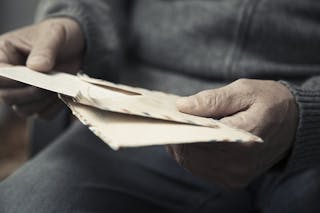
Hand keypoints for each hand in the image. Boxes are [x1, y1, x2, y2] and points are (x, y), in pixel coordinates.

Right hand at [0, 17, 84, 116]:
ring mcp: (24, 91)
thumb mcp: (55, 34)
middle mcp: (11, 76)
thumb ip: (45, 49)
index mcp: (4, 54)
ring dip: (43, 102)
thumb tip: (35, 67)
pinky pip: (43, 114)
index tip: (32, 80)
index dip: (11, 81)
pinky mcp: (40, 101)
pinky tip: (63, 94)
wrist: (80, 44)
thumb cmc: (62, 34)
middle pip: (7, 97)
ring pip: (24, 110)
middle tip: (50, 84)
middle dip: (30, 94)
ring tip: (59, 87)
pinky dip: (54, 108)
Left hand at [167, 79, 297, 187]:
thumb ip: (213, 100)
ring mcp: (235, 175)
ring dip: (180, 145)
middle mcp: (239, 164)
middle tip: (169, 117)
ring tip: (179, 126)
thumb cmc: (269, 102)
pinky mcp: (233, 180)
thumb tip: (182, 106)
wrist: (293, 124)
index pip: (197, 138)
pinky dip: (190, 154)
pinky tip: (190, 138)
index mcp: (243, 139)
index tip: (167, 113)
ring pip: (191, 163)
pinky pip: (200, 169)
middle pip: (190, 153)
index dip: (178, 126)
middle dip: (175, 134)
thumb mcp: (244, 91)